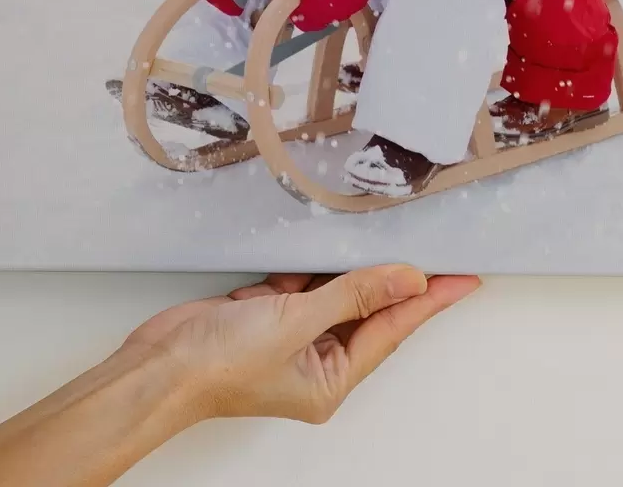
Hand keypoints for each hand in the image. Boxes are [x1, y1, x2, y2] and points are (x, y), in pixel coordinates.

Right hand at [0, 267, 480, 485]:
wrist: (158, 365)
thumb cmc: (219, 363)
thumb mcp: (297, 322)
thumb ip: (353, 294)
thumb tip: (406, 280)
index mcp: (330, 379)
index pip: (393, 330)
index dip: (430, 302)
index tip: (464, 280)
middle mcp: (315, 362)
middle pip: (367, 312)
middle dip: (393, 281)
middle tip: (434, 250)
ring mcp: (289, 339)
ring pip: (334, 295)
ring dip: (345, 271)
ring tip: (382, 243)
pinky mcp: (265, 318)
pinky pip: (301, 288)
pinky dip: (305, 271)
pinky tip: (309, 258)